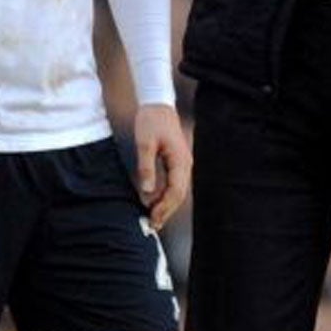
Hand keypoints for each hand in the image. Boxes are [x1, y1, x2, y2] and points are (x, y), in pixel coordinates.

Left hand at [133, 103, 192, 230]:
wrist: (158, 104)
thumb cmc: (151, 121)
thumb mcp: (144, 143)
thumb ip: (146, 168)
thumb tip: (147, 193)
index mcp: (180, 161)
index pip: (175, 192)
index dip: (164, 208)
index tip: (152, 219)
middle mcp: (185, 164)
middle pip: (178, 195)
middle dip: (166, 211)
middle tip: (152, 226)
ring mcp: (183, 163)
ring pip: (177, 191)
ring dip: (166, 205)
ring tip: (152, 218)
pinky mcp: (177, 162)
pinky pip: (174, 184)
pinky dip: (165, 195)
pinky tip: (154, 201)